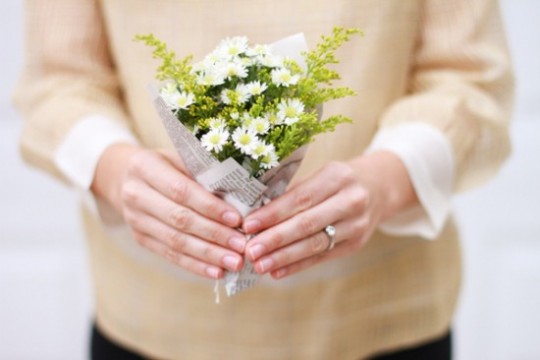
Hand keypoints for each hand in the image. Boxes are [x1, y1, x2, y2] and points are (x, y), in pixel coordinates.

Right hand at [91, 144, 246, 278]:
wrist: (126, 177)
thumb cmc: (166, 165)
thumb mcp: (180, 157)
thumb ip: (204, 173)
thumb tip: (241, 195)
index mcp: (145, 167)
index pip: (181, 190)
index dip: (209, 206)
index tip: (236, 219)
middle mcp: (136, 195)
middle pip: (180, 219)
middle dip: (214, 234)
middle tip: (242, 246)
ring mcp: (136, 220)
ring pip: (176, 241)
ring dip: (209, 255)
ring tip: (234, 262)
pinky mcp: (141, 239)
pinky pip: (170, 255)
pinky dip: (196, 265)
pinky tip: (217, 272)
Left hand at [242, 151, 418, 278]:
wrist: (380, 188)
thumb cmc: (339, 180)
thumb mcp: (322, 174)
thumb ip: (294, 192)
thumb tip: (257, 215)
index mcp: (337, 177)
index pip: (300, 198)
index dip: (273, 213)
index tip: (248, 225)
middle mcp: (350, 201)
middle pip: (307, 224)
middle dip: (275, 239)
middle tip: (249, 251)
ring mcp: (356, 225)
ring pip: (314, 244)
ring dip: (283, 257)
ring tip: (259, 265)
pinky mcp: (355, 244)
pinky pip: (322, 257)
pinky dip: (298, 265)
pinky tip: (277, 271)